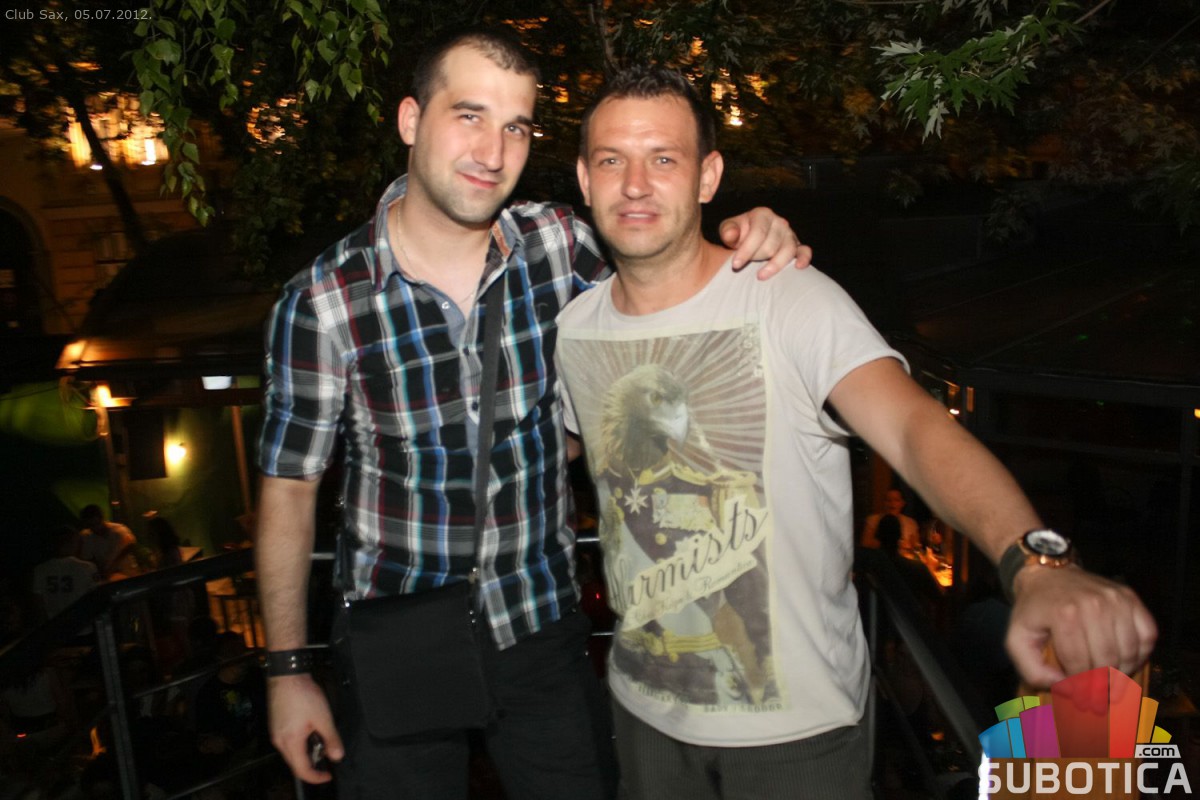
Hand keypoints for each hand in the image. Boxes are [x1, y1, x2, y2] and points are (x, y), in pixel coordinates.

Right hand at [268, 673, 343, 783]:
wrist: (287, 675)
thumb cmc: (302, 694)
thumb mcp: (323, 718)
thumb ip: (331, 739)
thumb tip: (337, 756)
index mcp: (290, 742)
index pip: (302, 770)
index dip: (316, 777)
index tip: (327, 776)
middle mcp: (279, 741)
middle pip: (295, 763)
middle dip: (312, 764)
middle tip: (326, 758)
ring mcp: (276, 733)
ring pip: (291, 753)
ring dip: (306, 752)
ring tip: (320, 739)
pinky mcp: (276, 725)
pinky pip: (288, 742)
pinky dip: (300, 743)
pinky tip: (310, 731)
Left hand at [718, 207, 812, 278]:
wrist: (747, 240)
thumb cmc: (737, 235)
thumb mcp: (728, 230)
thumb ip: (728, 231)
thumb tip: (731, 235)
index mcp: (762, 214)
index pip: (758, 233)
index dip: (746, 250)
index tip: (735, 265)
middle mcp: (779, 222)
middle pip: (771, 245)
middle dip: (756, 258)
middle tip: (745, 265)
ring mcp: (790, 234)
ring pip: (788, 250)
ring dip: (774, 265)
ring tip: (760, 276)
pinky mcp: (798, 246)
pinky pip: (805, 251)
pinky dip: (803, 259)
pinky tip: (797, 267)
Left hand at [1006, 565, 1156, 688]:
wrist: (1048, 575)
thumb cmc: (1033, 610)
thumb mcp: (1017, 639)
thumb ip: (1032, 669)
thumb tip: (1063, 689)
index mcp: (1064, 614)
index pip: (1080, 663)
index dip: (1081, 686)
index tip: (1082, 700)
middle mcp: (1093, 604)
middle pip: (1107, 659)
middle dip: (1103, 684)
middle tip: (1100, 698)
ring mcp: (1115, 599)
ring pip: (1129, 650)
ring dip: (1122, 673)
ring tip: (1111, 683)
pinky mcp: (1130, 598)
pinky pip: (1147, 635)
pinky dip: (1140, 654)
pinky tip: (1125, 661)